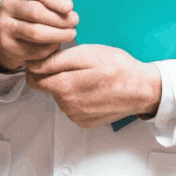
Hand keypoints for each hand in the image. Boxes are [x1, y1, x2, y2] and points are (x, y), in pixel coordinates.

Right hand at [0, 0, 78, 72]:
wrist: (15, 30)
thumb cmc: (36, 7)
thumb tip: (69, 11)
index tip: (69, 7)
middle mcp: (7, 3)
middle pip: (35, 11)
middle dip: (59, 18)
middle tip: (75, 21)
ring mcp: (4, 25)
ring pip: (34, 32)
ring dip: (58, 34)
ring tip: (71, 33)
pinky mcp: (7, 45)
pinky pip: (32, 49)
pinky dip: (49, 48)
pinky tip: (56, 43)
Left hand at [26, 45, 161, 128]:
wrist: (143, 89)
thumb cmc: (118, 68)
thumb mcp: (87, 53)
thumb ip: (56, 60)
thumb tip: (32, 64)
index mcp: (66, 87)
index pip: (33, 78)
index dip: (39, 64)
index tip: (51, 56)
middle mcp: (68, 106)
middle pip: (46, 87)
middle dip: (55, 74)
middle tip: (76, 65)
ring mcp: (76, 116)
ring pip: (60, 96)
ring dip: (68, 85)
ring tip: (89, 76)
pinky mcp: (85, 122)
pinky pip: (72, 106)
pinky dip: (78, 96)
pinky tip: (93, 89)